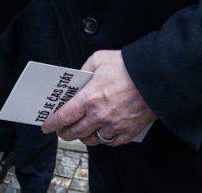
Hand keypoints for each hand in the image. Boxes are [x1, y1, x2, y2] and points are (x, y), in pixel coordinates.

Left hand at [41, 50, 155, 147]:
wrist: (156, 76)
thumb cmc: (128, 66)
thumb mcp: (98, 59)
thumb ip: (84, 71)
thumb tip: (78, 81)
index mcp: (90, 98)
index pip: (64, 116)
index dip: (52, 123)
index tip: (46, 127)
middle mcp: (100, 115)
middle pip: (75, 132)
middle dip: (65, 133)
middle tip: (62, 130)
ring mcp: (115, 126)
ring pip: (92, 140)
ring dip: (83, 137)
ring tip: (81, 132)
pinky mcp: (129, 132)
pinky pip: (111, 142)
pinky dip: (104, 139)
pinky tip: (102, 133)